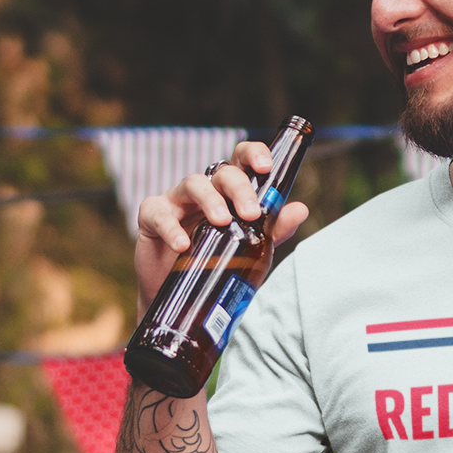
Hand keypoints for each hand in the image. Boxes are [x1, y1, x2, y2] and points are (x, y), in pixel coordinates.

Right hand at [135, 140, 308, 309]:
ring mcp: (177, 201)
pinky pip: (159, 214)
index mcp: (228, 193)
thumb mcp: (251, 248)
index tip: (265, 166)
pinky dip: (171, 228)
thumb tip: (300, 209)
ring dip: (210, 201)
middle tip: (250, 212)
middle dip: (239, 188)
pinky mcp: (151, 217)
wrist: (185, 297)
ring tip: (222, 222)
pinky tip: (183, 244)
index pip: (240, 161)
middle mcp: (204, 191)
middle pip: (222, 172)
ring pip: (193, 184)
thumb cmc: (218, 263)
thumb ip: (274, 229)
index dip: (253, 155)